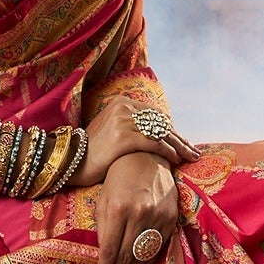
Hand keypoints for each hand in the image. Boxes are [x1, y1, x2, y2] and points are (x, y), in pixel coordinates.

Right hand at [79, 94, 197, 187]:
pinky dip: (166, 151)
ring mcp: (123, 121)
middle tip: (194, 151)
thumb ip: (131, 125)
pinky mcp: (123, 137)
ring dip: (178, 146)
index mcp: (122, 102)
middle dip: (179, 138)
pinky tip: (175, 159)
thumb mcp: (111, 130)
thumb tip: (156, 132)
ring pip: (160, 133)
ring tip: (189, 157)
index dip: (172, 130)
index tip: (183, 143)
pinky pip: (153, 143)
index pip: (155, 115)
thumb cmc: (93, 151)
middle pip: (160, 123)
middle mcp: (123, 107)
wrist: (70, 161)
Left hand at [94, 152, 178, 263]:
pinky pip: (157, 249)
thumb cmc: (119, 179)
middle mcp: (140, 214)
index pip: (110, 249)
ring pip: (144, 256)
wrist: (148, 157)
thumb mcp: (104, 200)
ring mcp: (158, 218)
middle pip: (127, 257)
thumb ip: (103, 229)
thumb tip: (104, 259)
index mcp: (118, 209)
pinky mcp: (170, 220)